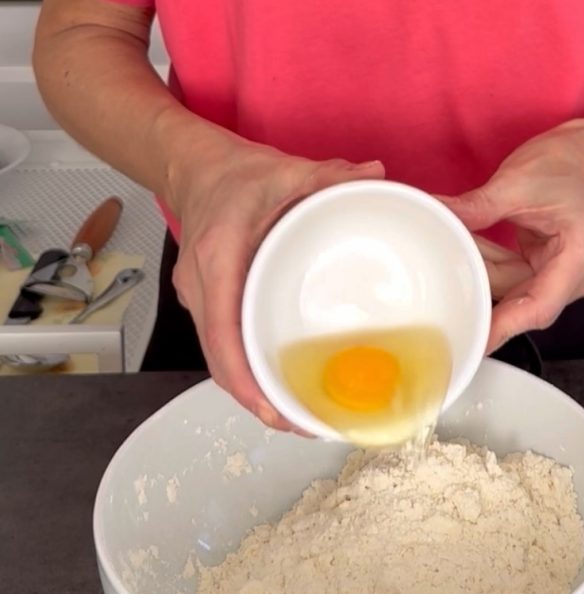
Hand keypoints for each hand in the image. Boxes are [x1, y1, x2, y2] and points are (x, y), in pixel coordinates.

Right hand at [165, 130, 384, 429]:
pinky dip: (250, 370)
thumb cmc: (236, 175)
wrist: (195, 168)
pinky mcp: (210, 302)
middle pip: (221, 361)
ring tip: (297, 415)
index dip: (246, 380)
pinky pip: (226, 346)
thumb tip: (377, 176)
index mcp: (218, 259)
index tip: (274, 409)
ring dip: (253, 391)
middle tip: (303, 425)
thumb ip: (331, 175)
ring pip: (221, 360)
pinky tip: (281, 380)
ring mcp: (201, 298)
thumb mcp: (286, 170)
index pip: (224, 333)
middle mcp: (202, 286)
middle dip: (257, 400)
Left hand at [445, 122, 583, 352]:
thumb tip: (436, 215)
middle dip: (485, 282)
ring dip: (489, 272)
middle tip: (447, 268)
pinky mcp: (563, 274)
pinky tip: (479, 252)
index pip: (541, 304)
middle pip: (526, 298)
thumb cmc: (566, 164)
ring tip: (461, 251)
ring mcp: (578, 276)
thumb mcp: (517, 180)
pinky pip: (524, 282)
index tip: (477, 342)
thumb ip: (477, 207)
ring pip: (521, 291)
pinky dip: (499, 267)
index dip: (506, 326)